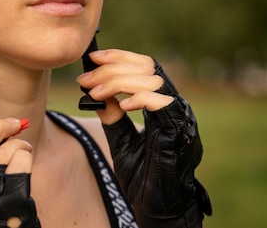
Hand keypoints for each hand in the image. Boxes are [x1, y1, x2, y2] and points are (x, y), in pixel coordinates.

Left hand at [77, 51, 211, 227]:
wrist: (160, 209)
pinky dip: (139, 99)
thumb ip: (114, 116)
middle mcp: (175, 106)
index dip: (119, 57)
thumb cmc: (145, 179)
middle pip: (147, 67)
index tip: (93, 58)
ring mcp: (181, 117)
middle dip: (112, 68)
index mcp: (163, 105)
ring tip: (95, 93)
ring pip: (153, 79)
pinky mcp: (181, 131)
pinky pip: (163, 102)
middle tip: (86, 79)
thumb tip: (97, 94)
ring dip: (118, 81)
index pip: (145, 66)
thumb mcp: (121, 141)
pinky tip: (121, 105)